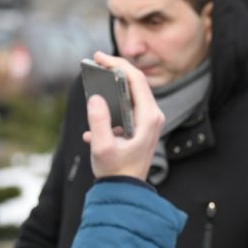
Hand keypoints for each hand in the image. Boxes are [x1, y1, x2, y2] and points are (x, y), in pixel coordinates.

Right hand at [83, 51, 163, 179]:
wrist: (126, 191)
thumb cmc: (116, 171)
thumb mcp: (102, 147)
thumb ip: (99, 122)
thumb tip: (95, 98)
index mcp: (149, 117)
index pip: (137, 80)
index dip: (118, 64)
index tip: (99, 56)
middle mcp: (153, 116)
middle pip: (136, 83)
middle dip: (115, 69)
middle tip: (95, 59)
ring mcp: (148, 121)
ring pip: (131, 94)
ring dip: (112, 85)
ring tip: (94, 78)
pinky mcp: (141, 127)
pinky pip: (126, 107)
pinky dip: (110, 106)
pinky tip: (93, 130)